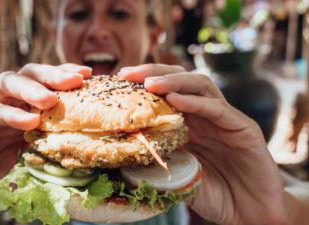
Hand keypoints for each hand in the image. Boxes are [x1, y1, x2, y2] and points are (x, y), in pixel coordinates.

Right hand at [0, 64, 90, 220]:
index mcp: (22, 110)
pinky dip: (6, 113)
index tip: (88, 75)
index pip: (46, 85)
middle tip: (74, 80)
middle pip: (28, 75)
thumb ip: (48, 158)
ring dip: (29, 89)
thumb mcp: (28, 168)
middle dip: (52, 75)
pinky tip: (26, 121)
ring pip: (5, 83)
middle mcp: (4, 103)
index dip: (65, 77)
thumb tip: (87, 160)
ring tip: (50, 100)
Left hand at [118, 64, 287, 224]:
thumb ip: (158, 160)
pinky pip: (219, 109)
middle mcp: (206, 115)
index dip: (142, 83)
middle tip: (128, 74)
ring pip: (201, 86)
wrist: (249, 214)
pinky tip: (176, 99)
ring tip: (150, 84)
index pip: (166, 92)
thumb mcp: (176, 175)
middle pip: (181, 80)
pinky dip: (196, 102)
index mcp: (190, 123)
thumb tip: (121, 149)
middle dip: (153, 73)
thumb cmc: (213, 195)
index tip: (119, 80)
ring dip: (174, 81)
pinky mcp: (244, 128)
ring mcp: (225, 119)